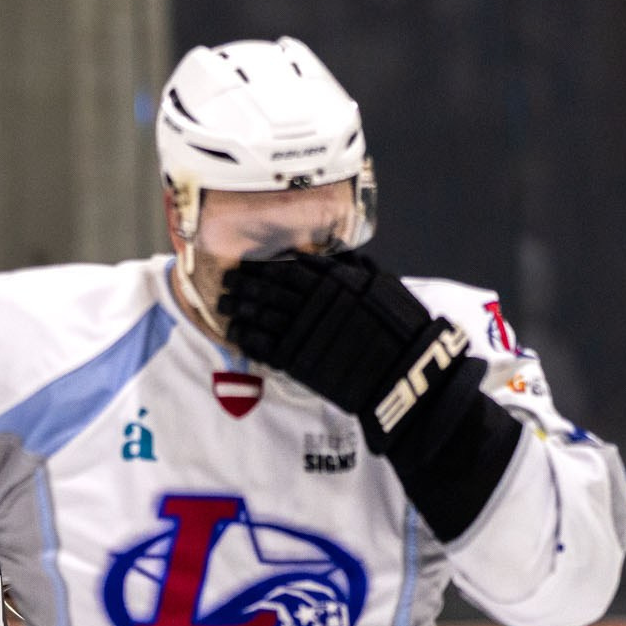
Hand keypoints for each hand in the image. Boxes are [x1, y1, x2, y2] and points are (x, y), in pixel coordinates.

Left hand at [217, 252, 476, 452]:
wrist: (402, 373)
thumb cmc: (400, 329)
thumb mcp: (384, 288)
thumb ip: (358, 268)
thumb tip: (339, 251)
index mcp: (334, 282)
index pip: (289, 268)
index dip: (264, 265)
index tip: (248, 261)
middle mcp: (313, 303)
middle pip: (268, 289)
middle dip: (244, 284)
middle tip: (226, 280)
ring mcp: (303, 331)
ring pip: (260, 314)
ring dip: (238, 307)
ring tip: (222, 304)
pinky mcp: (297, 360)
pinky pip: (262, 345)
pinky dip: (244, 337)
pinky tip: (233, 333)